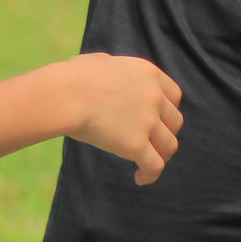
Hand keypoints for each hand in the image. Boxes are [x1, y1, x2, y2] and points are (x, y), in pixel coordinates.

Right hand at [62, 54, 183, 184]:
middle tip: (151, 144)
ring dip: (161, 156)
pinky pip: (155, 166)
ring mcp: (148, 121)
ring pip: (169, 146)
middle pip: (175, 122)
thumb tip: (109, 74)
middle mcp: (155, 97)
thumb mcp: (103, 62)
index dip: (167, 111)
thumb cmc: (73, 77)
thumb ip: (116, 71)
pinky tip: (139, 179)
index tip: (157, 121)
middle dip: (165, 134)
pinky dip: (150, 175)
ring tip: (145, 165)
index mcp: (149, 74)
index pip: (174, 96)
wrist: (65, 94)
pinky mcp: (136, 144)